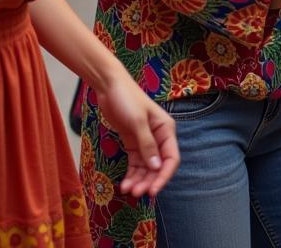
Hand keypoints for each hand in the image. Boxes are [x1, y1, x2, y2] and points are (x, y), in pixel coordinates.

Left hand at [95, 69, 178, 197]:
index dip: (164, 176)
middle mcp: (159, 137)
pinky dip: (131, 174)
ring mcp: (145, 141)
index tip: (153, 191)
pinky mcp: (133, 143)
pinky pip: (136, 163)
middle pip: (158, 166)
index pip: (171, 158)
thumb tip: (157, 168)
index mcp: (166, 129)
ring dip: (139, 180)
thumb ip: (147, 145)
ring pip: (146, 168)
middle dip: (148, 181)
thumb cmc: (127, 98)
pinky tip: (124, 183)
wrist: (109, 86)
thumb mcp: (138, 121)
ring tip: (127, 190)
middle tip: (136, 193)